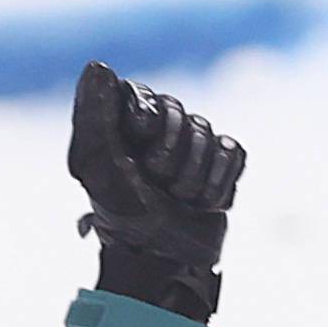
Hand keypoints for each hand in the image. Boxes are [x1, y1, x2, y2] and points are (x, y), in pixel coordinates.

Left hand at [68, 62, 244, 324]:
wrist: (162, 261)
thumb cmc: (121, 215)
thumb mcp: (97, 166)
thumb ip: (93, 115)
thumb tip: (96, 66)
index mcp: (125, 121)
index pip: (147, 95)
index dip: (147, 123)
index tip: (136, 149)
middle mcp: (160, 127)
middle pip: (182, 113)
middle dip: (170, 158)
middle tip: (156, 185)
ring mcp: (195, 144)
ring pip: (209, 135)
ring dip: (191, 178)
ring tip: (176, 200)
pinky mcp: (223, 163)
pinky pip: (234, 152)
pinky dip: (217, 183)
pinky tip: (202, 203)